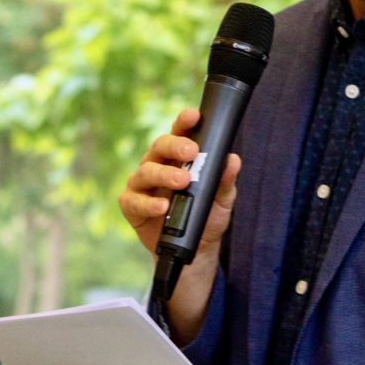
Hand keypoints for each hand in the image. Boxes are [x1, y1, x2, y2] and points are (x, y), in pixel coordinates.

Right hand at [118, 108, 239, 258]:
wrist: (195, 249)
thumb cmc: (207, 216)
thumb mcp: (222, 198)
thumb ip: (225, 180)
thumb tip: (232, 160)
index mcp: (178, 157)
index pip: (179, 133)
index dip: (184, 122)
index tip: (194, 115)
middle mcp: (157, 165)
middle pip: (159, 147)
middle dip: (175, 146)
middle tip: (192, 152)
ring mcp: (142, 184)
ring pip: (146, 171)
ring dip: (164, 174)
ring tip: (182, 181)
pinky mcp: (132, 205)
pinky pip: (134, 200)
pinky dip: (148, 203)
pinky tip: (163, 206)